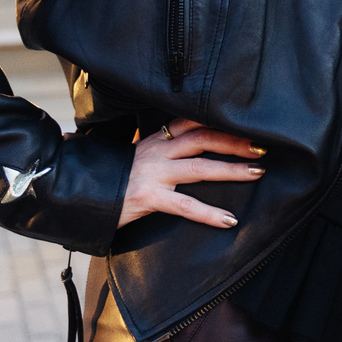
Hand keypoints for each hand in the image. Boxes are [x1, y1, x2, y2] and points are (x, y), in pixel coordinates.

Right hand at [117, 119, 266, 228]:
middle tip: (263, 147)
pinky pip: (185, 205)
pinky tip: (229, 220)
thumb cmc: (113, 178)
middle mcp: (158, 151)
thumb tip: (191, 150)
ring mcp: (153, 173)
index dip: (221, 121)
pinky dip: (209, 214)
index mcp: (157, 139)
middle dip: (235, 141)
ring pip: (200, 167)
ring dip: (232, 169)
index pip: (193, 121)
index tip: (247, 123)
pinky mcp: (148, 197)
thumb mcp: (139, 156)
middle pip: (204, 138)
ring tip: (258, 172)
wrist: (79, 193)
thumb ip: (163, 150)